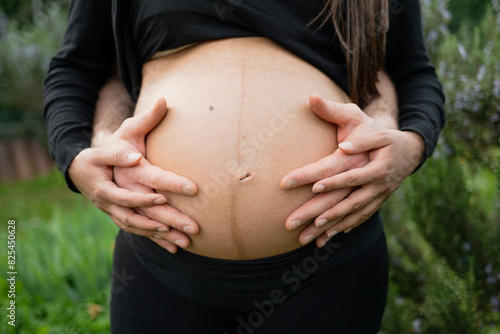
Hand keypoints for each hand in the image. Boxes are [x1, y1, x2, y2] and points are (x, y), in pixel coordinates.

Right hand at [69, 98, 198, 252]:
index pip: (148, 179)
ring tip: (186, 240)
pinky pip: (137, 231)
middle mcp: (113, 196)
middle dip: (170, 219)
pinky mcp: (118, 216)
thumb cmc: (109, 146)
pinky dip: (154, 240)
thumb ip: (144, 120)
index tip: (193, 188)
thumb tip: (162, 104)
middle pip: (144, 210)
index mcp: (117, 173)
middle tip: (195, 226)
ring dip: (163, 235)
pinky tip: (174, 248)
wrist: (82, 168)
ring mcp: (114, 209)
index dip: (169, 184)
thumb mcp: (124, 131)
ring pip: (140, 226)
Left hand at [281, 93, 423, 246]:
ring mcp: (377, 197)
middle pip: (347, 204)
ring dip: (331, 227)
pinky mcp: (376, 202)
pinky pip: (359, 219)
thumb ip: (362, 140)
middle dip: (321, 215)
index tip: (313, 186)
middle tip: (294, 223)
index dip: (333, 182)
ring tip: (310, 237)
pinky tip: (328, 237)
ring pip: (352, 215)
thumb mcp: (379, 133)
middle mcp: (377, 187)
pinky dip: (344, 227)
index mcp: (377, 168)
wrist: (411, 153)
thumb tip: (343, 145)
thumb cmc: (389, 139)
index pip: (350, 176)